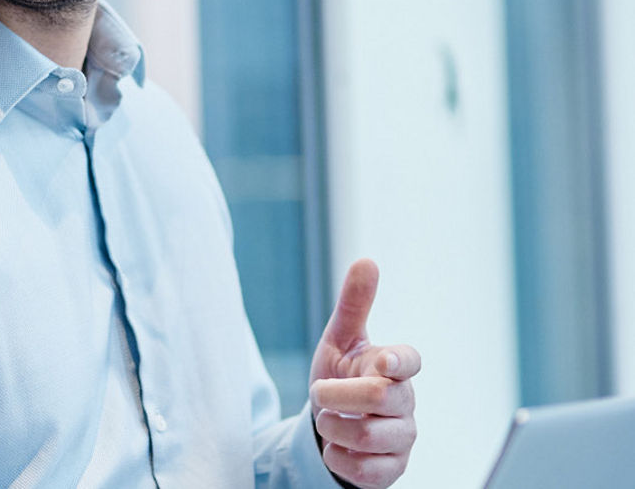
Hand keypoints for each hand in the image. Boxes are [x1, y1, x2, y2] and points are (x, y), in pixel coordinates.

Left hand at [309, 259, 419, 488]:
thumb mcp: (339, 342)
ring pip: (372, 437)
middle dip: (338, 395)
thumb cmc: (340, 378)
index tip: (382, 361)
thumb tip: (367, 261)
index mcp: (394, 368)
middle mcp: (405, 403)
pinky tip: (335, 448)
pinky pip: (368, 471)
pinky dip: (340, 458)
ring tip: (325, 420)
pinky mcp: (392, 470)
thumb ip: (354, 306)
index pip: (410, 361)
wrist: (329, 425)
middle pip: (381, 397)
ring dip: (334, 427)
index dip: (399, 360)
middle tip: (320, 393)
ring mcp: (402, 438)